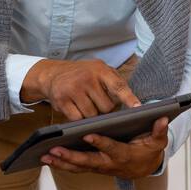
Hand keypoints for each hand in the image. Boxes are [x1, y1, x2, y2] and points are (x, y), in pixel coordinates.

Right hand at [22, 58, 140, 119]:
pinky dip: (78, 118)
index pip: (118, 86)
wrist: (52, 74)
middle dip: (104, 109)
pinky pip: (78, 119)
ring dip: (91, 114)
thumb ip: (115, 82)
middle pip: (106, 107)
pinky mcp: (62, 100)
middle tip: (96, 101)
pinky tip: (75, 108)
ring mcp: (73, 89)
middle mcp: (87, 78)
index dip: (129, 98)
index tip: (138, 108)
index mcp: (100, 70)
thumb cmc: (82, 74)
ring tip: (84, 103)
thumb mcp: (99, 70)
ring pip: (92, 115)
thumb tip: (132, 103)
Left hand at [44, 117, 168, 179]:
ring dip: (61, 162)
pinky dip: (62, 164)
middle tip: (54, 149)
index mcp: (124, 154)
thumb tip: (162, 118)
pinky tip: (48, 159)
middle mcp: (109, 163)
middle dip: (70, 156)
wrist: (145, 168)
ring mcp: (99, 166)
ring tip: (44, 155)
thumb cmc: (149, 151)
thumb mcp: (158, 142)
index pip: (110, 148)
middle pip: (87, 161)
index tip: (87, 134)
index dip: (100, 142)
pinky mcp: (93, 167)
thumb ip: (159, 131)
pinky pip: (75, 168)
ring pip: (78, 167)